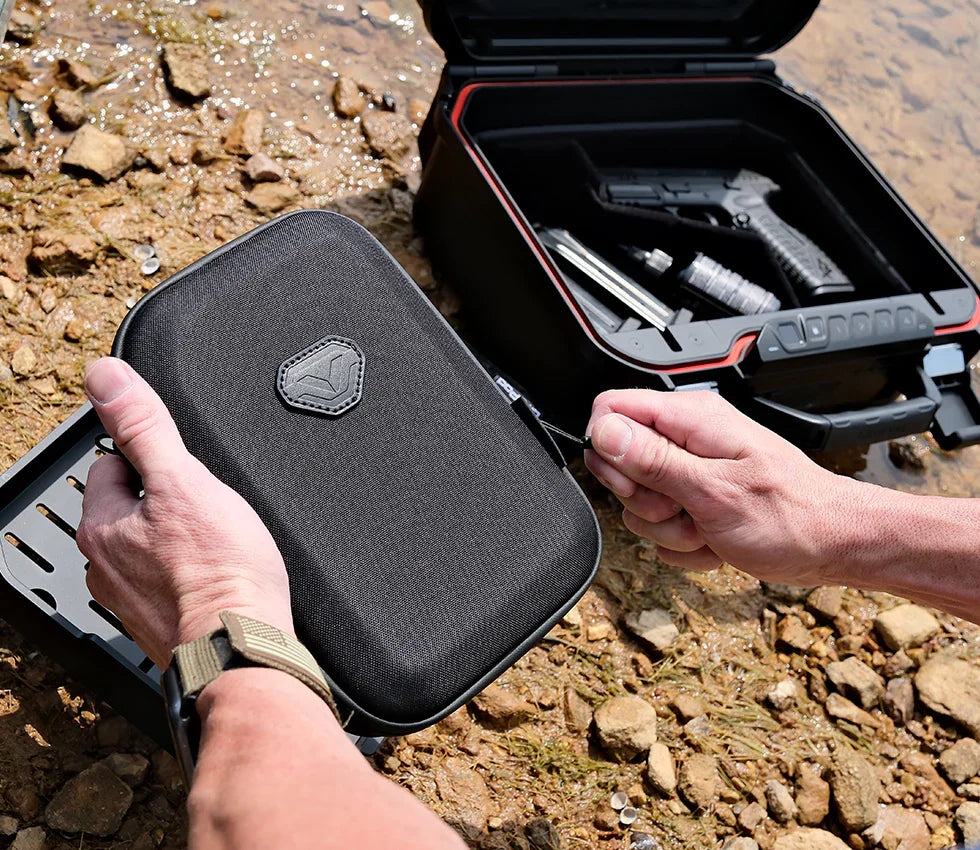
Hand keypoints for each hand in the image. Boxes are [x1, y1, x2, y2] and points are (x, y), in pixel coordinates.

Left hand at [77, 357, 293, 667]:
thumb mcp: (184, 479)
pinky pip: (169, 581)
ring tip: (216, 543)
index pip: (112, 466)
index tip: (183, 471)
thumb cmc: (221, 573)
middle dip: (166, 501)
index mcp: (102, 527)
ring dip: (178, 539)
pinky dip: (189, 574)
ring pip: (151, 546)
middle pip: (131, 508)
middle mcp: (105, 566)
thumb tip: (104, 376)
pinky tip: (217, 576)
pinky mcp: (159, 623)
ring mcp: (130, 599)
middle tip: (207, 509)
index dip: (153, 459)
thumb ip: (144, 426)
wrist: (243, 647)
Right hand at [584, 389, 856, 586]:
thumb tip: (604, 432)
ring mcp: (690, 469)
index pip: (610, 409)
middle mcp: (687, 437)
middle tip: (682, 508)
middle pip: (619, 461)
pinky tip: (714, 539)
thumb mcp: (714, 490)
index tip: (637, 481)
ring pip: (638, 500)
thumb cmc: (791, 516)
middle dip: (643, 499)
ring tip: (707, 527)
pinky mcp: (695, 499)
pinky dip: (683, 541)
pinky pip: (661, 524)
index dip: (609, 449)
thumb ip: (654, 460)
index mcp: (690, 418)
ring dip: (667, 528)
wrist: (833, 546)